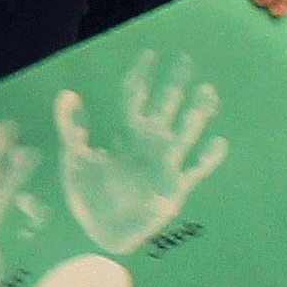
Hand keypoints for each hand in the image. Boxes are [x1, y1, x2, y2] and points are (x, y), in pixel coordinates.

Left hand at [56, 49, 227, 250]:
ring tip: (206, 92)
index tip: (149, 54)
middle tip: (186, 59)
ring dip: (196, 113)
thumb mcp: (73, 159)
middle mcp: (150, 143)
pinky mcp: (175, 188)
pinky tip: (218, 141)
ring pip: (185, 132)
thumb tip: (68, 93)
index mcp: (127, 134)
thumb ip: (70, 127)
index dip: (142, 76)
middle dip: (175, 84)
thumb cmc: (88, 194)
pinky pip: (196, 169)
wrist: (101, 232)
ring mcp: (165, 164)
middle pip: (166, 107)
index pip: (136, 97)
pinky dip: (208, 157)